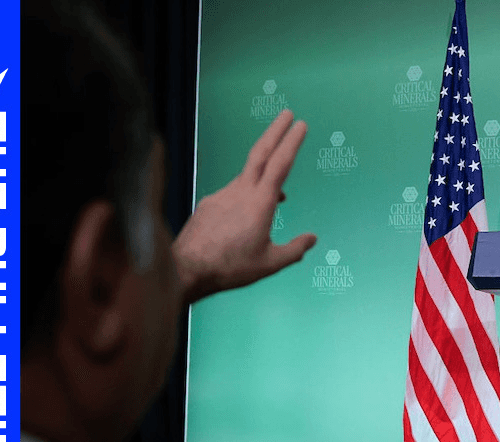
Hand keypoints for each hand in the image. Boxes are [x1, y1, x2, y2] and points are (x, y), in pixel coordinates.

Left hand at [173, 110, 316, 304]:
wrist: (187, 269)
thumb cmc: (230, 267)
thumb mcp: (270, 264)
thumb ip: (294, 250)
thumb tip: (312, 239)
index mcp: (260, 203)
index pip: (280, 164)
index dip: (292, 141)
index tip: (301, 124)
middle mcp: (240, 192)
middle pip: (260, 153)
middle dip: (275, 131)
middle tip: (287, 114)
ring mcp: (222, 195)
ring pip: (246, 176)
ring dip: (262, 173)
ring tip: (276, 193)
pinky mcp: (209, 204)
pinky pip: (232, 192)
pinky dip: (246, 195)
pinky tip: (247, 215)